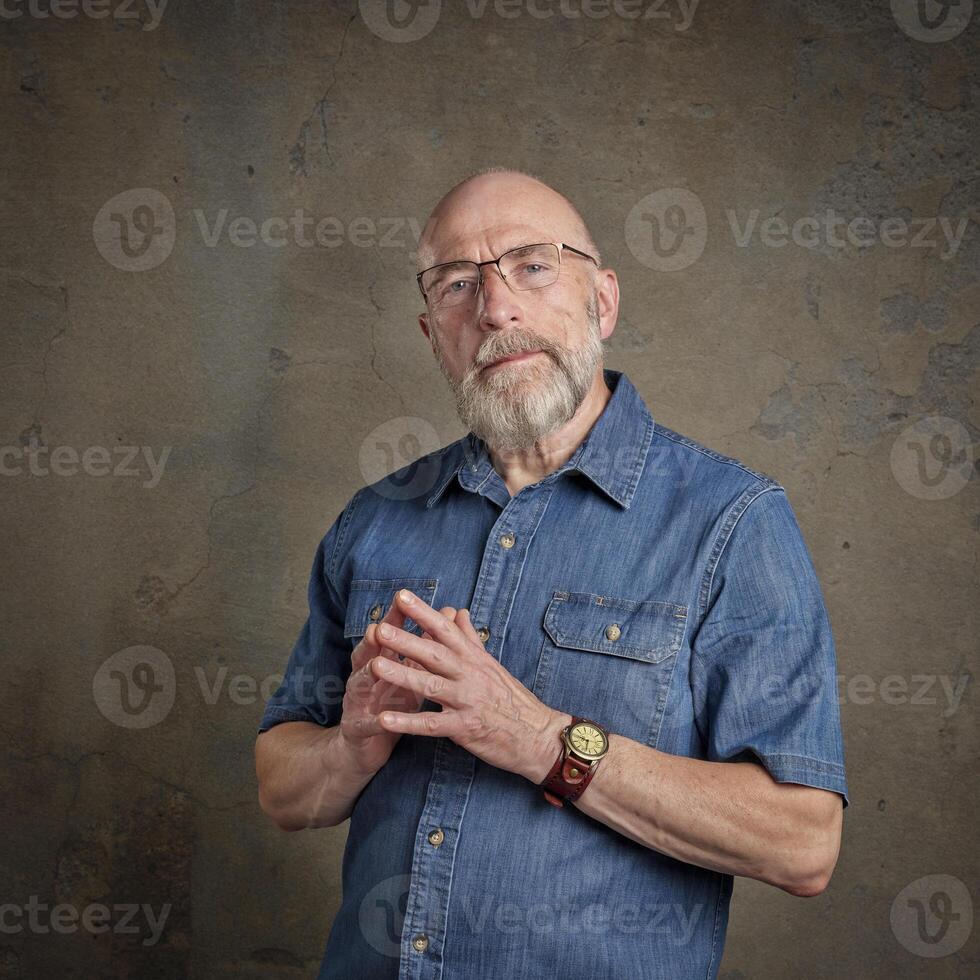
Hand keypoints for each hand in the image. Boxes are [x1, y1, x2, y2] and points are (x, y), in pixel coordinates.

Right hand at [339, 599, 458, 775]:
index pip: (387, 635)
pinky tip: (381, 720)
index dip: (394, 618)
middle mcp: (365, 677)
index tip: (402, 599)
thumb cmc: (392, 702)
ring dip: (367, 676)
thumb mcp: (410, 672)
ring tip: (374, 668)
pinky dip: (375, 722)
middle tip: (378, 629)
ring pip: (360, 685)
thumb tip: (447, 612)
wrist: (366, 746)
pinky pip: (367, 725)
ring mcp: (358, 702)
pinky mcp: (358, 729)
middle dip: (373, 642)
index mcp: (380, 661)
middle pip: (368, 655)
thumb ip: (425, 645)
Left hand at [368, 589, 570, 782]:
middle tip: (380, 627)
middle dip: (406, 640)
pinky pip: (432, 724)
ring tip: (374, 666)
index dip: (423, 612)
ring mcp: (467, 700)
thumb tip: (458, 611)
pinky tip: (384, 719)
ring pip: (430, 685)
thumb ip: (470, 638)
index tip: (401, 596)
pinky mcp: (465, 727)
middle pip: (434, 653)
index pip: (445, 629)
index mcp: (474, 657)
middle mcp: (470, 674)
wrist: (538, 735)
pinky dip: (408, 723)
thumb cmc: (512, 699)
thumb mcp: (492, 664)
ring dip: (401, 675)